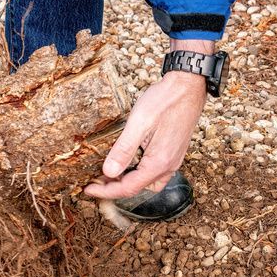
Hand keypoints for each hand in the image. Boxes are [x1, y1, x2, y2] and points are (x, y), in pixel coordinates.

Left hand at [84, 40, 212, 198]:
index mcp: (158, 162)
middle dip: (114, 188)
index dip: (105, 191)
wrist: (189, 85)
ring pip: (147, 183)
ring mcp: (173, 160)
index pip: (128, 188)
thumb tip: (108, 172)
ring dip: (127, 182)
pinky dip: (139, 174)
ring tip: (108, 174)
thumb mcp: (139, 123)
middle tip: (94, 181)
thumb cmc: (165, 100)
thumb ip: (124, 149)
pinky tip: (128, 163)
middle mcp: (168, 166)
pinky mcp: (174, 153)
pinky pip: (155, 173)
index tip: (88, 189)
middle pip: (137, 188)